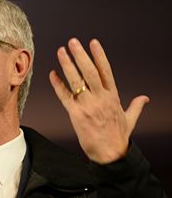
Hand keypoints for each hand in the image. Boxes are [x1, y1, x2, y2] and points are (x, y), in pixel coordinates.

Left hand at [49, 38, 148, 163]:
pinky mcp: (76, 114)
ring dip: (68, 65)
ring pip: (76, 81)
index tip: (93, 42)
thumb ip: (136, 106)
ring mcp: (88, 105)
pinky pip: (65, 96)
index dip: (99, 55)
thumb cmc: (118, 138)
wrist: (110, 155)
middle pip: (90, 71)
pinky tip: (52, 74)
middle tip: (72, 42)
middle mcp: (101, 98)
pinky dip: (58, 84)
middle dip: (81, 55)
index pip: (106, 71)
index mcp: (113, 97)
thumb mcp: (130, 120)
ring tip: (61, 52)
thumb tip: (145, 98)